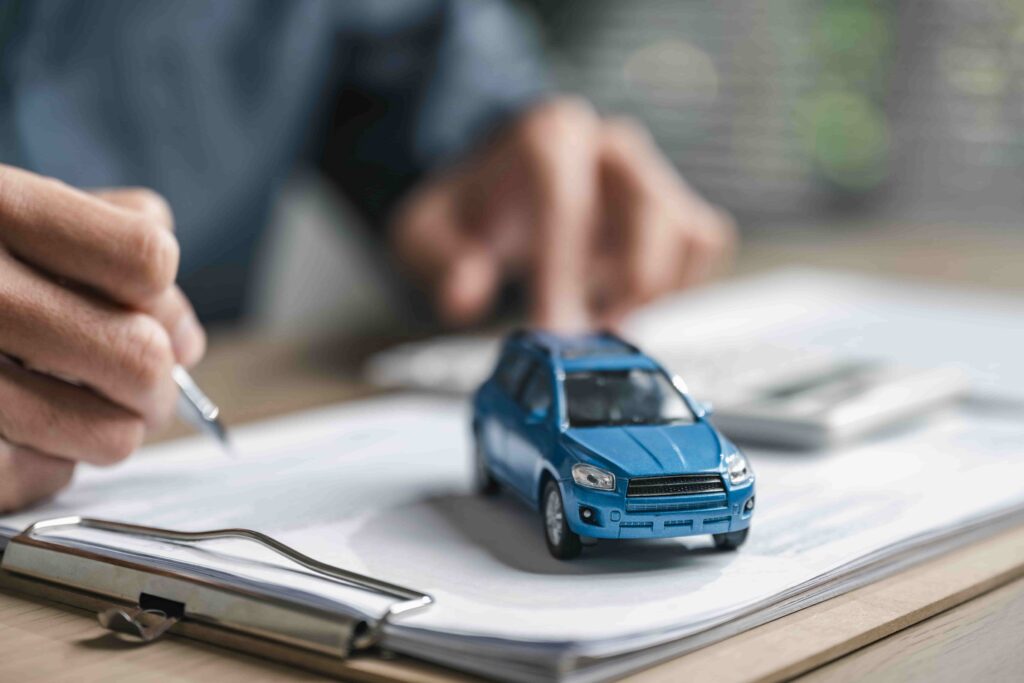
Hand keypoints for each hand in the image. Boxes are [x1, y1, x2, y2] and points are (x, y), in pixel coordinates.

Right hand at [0, 165, 204, 511]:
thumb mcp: (13, 207)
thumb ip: (112, 243)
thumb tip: (186, 338)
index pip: (146, 260)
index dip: (164, 296)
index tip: (153, 314)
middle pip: (138, 358)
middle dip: (157, 384)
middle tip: (143, 388)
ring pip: (108, 434)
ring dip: (117, 430)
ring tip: (94, 414)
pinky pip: (35, 480)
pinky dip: (52, 467)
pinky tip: (33, 440)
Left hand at [391, 97, 735, 330]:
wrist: (506, 189)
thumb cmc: (474, 211)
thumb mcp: (428, 231)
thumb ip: (441, 260)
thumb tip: (465, 295)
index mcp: (549, 137)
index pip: (566, 199)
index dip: (562, 272)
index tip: (554, 333)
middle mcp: (610, 146)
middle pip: (646, 210)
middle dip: (619, 287)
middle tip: (585, 339)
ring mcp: (650, 173)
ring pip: (685, 231)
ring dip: (650, 292)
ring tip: (604, 320)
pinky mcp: (675, 204)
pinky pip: (704, 243)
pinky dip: (677, 285)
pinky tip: (628, 301)